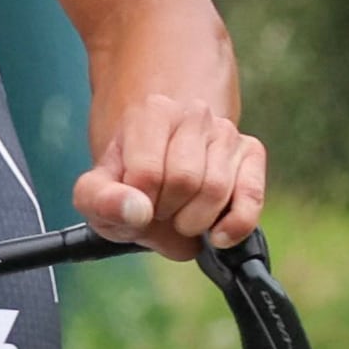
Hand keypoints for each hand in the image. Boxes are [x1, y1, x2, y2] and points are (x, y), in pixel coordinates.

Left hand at [74, 93, 265, 260]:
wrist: (156, 179)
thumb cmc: (127, 186)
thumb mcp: (96, 194)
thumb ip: (101, 201)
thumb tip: (137, 211)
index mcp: (152, 113)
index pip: (148, 174)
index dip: (140, 204)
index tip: (137, 204)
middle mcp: (194, 113)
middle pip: (185, 180)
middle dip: (167, 211)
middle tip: (159, 210)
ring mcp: (226, 131)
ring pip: (217, 189)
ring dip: (195, 220)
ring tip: (181, 214)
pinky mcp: (252, 153)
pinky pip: (252, 196)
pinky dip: (236, 225)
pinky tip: (217, 236)